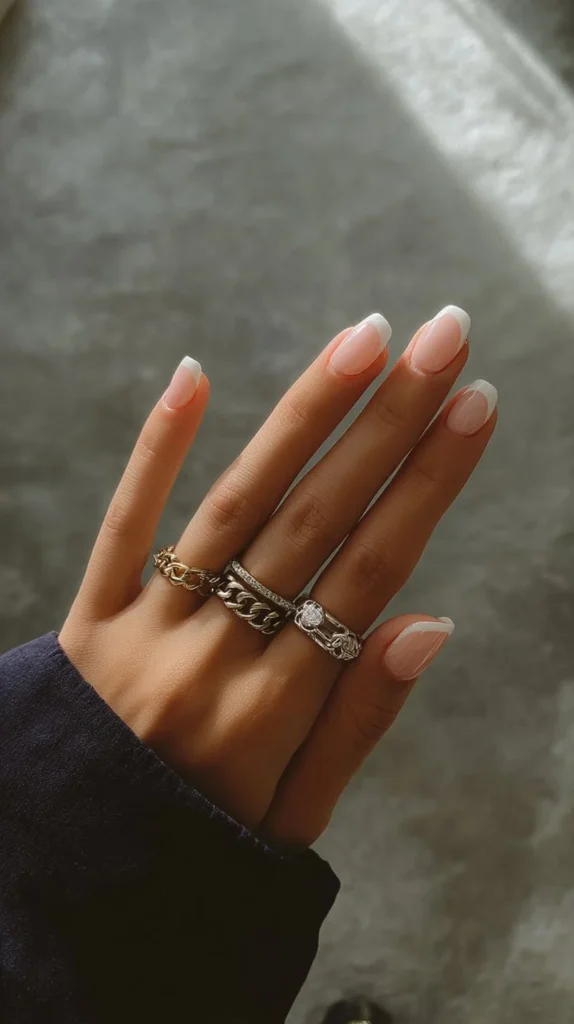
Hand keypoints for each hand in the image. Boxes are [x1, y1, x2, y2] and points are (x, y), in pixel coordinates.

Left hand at [60, 307, 496, 846]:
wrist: (64, 881)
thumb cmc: (199, 849)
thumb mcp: (296, 818)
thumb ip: (359, 721)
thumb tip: (430, 621)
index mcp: (273, 716)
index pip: (369, 572)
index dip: (427, 486)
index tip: (473, 408)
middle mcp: (212, 659)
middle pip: (315, 521)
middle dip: (388, 423)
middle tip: (443, 339)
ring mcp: (143, 632)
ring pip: (235, 506)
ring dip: (303, 416)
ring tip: (364, 339)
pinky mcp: (87, 620)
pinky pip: (121, 525)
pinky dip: (156, 449)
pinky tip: (193, 373)